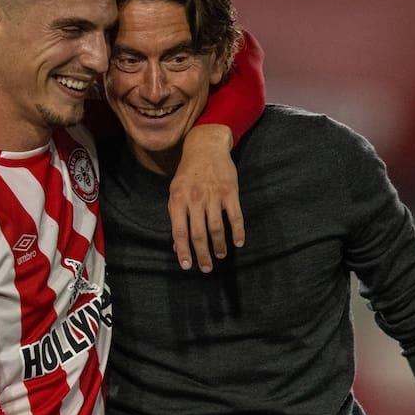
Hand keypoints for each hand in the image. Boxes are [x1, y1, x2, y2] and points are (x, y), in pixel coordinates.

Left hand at [170, 124, 243, 272]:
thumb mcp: (175, 192)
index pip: (179, 231)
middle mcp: (195, 198)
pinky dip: (237, 231)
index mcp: (178, 200)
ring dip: (219, 245)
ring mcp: (213, 195)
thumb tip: (177, 246)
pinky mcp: (230, 191)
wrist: (205, 147)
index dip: (183, 250)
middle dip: (203, 254)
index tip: (187, 266)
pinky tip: (238, 242)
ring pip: (216, 227)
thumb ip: (176, 218)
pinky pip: (235, 216)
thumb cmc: (188, 174)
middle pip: (199, 233)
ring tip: (221, 255)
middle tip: (206, 268)